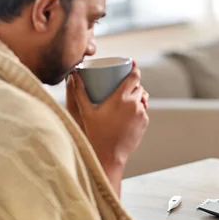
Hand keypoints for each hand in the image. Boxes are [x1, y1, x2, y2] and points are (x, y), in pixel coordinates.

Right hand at [66, 61, 148, 180]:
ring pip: (142, 99)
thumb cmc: (96, 132)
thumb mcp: (86, 111)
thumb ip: (79, 91)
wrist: (109, 154)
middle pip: (139, 86)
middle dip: (134, 83)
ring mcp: (141, 113)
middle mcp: (134, 103)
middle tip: (125, 84)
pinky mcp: (145, 123)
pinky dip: (138, 109)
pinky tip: (132, 111)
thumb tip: (74, 74)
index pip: (134, 76)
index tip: (132, 65)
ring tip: (128, 97)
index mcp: (122, 97)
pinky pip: (143, 111)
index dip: (134, 68)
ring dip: (137, 96)